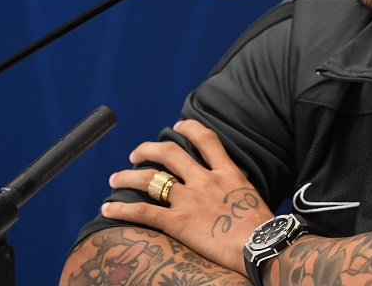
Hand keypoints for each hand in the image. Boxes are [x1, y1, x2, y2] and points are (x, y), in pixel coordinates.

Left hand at [101, 119, 273, 274]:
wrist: (263, 245)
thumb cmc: (263, 229)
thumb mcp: (252, 198)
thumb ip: (236, 190)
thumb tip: (232, 194)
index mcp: (228, 173)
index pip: (207, 139)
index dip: (190, 128)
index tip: (178, 125)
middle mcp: (206, 181)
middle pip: (170, 153)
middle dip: (148, 150)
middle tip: (136, 155)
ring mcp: (191, 200)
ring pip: (150, 179)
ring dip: (127, 177)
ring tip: (115, 179)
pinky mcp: (179, 222)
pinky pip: (143, 212)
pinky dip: (121, 209)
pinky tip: (107, 209)